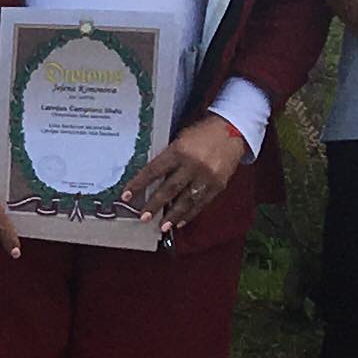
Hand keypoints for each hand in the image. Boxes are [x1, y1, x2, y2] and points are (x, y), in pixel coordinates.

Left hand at [123, 115, 248, 234]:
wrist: (232, 130)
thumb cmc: (202, 133)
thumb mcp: (180, 140)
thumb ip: (168, 158)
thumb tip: (151, 179)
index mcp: (179, 151)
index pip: (153, 171)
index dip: (138, 184)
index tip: (126, 196)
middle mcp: (193, 165)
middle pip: (170, 189)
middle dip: (155, 205)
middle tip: (143, 218)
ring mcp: (207, 177)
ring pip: (187, 200)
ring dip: (173, 215)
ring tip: (162, 227)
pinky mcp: (218, 185)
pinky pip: (202, 203)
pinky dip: (190, 214)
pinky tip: (180, 222)